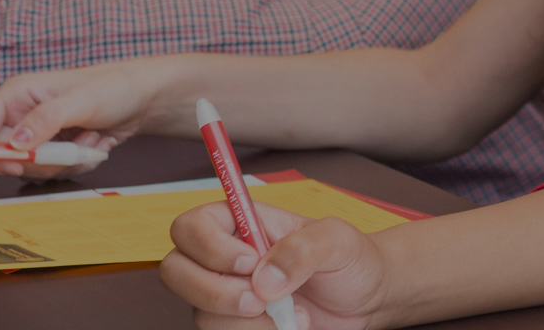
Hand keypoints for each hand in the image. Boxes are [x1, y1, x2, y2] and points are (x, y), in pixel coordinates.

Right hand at [0, 57, 188, 178]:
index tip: (15, 165)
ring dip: (65, 160)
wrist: (144, 98)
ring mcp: (38, 134)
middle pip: (4, 158)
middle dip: (41, 160)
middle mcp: (20, 115)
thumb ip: (44, 120)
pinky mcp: (55, 149)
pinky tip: (95, 142)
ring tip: (89, 136)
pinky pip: (55, 172)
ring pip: (32, 169)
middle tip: (69, 147)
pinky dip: (78, 163)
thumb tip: (14, 145)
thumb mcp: (80, 101)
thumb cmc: (114, 87)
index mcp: (15, 96)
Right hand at [162, 201, 386, 329]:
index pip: (191, 226)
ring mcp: (227, 296)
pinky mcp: (237, 327)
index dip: (208, 246)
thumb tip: (264, 278)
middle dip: (215, 291)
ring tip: (292, 313)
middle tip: (260, 299)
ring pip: (200, 314)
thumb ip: (302, 249)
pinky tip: (287, 328)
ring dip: (247, 322)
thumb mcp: (337, 241)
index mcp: (242, 224)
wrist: (367, 300)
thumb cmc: (351, 259)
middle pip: (176, 271)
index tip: (250, 261)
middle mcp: (225, 259)